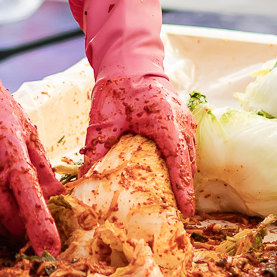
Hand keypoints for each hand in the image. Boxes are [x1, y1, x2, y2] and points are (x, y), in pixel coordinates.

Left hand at [83, 72, 197, 208]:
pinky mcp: (183, 122)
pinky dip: (182, 165)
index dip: (183, 187)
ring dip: (184, 178)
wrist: (130, 62)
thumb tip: (86, 179)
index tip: (186, 210)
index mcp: (165, 120)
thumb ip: (98, 148)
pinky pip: (187, 149)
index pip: (178, 160)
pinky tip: (171, 181)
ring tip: (175, 203)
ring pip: (190, 157)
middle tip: (177, 214)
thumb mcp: (104, 119)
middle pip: (188, 163)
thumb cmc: (117, 87)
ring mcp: (186, 121)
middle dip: (184, 189)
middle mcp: (182, 122)